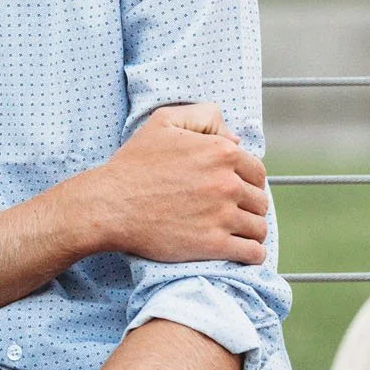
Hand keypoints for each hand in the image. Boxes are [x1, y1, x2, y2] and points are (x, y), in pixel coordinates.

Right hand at [66, 102, 268, 265]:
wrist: (110, 206)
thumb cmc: (134, 165)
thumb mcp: (164, 122)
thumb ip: (204, 116)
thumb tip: (236, 138)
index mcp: (221, 151)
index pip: (256, 171)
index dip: (247, 181)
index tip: (235, 190)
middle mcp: (227, 182)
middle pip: (260, 199)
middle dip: (249, 206)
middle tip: (232, 212)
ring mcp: (222, 215)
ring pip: (259, 227)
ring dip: (252, 231)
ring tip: (238, 233)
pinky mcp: (214, 245)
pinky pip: (252, 253)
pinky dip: (252, 253)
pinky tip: (242, 251)